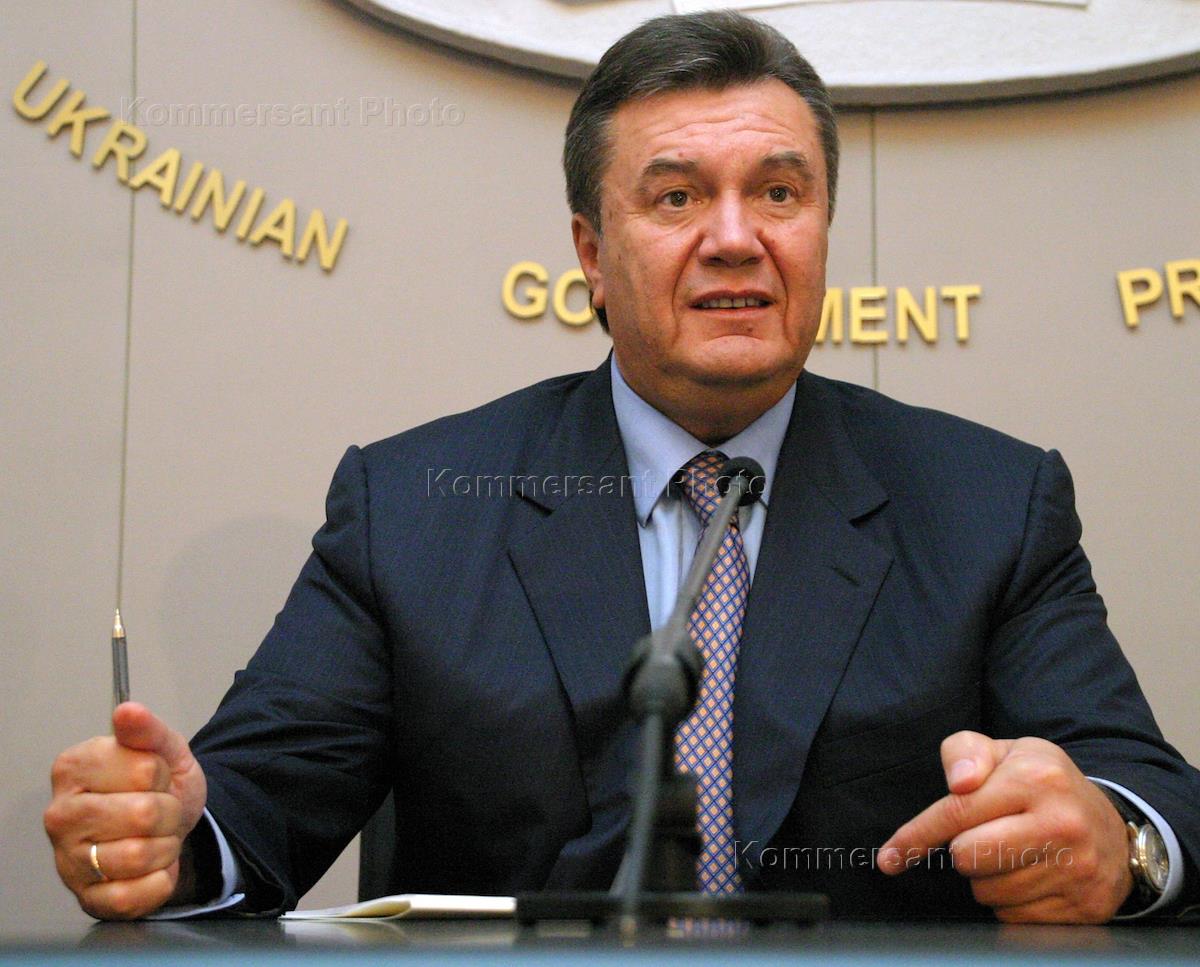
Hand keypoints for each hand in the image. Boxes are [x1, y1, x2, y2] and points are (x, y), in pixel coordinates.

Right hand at [44, 702, 206, 919]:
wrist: (165, 828)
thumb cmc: (156, 786)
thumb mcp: (163, 749)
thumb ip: (148, 730)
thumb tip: (128, 710)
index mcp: (73, 767)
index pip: (146, 770)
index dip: (162, 775)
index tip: (154, 778)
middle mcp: (60, 814)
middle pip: (143, 815)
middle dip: (169, 812)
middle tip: (159, 811)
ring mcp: (67, 860)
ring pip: (139, 855)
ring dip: (166, 847)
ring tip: (156, 837)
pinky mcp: (85, 897)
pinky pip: (133, 895)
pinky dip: (159, 880)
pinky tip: (152, 866)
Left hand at [878, 731, 1132, 922]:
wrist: (1113, 827)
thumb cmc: (1043, 784)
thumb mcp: (1007, 751)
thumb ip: (965, 752)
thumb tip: (958, 781)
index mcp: (1035, 779)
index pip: (957, 812)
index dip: (916, 836)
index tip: (889, 858)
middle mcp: (1061, 824)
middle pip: (968, 857)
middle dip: (964, 850)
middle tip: (987, 835)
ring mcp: (1078, 869)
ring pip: (988, 892)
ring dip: (988, 878)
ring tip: (1016, 855)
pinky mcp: (1086, 908)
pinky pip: (1014, 918)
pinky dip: (1012, 902)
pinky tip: (1034, 878)